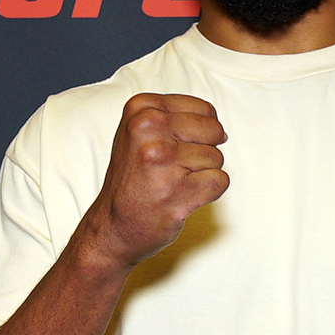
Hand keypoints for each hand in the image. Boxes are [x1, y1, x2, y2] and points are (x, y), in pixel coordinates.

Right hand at [89, 93, 228, 266]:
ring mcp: (161, 159)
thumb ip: (176, 118)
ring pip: (217, 157)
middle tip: (174, 169)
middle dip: (203, 151)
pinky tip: (181, 197)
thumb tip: (221, 130)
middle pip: (213, 131)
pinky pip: (219, 181)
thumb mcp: (141, 133)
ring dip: (201, 174)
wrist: (113, 225)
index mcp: (141, 108)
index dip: (199, 132)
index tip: (173, 149)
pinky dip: (208, 193)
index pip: (205, 110)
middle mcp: (148, 128)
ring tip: (172, 184)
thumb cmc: (134, 178)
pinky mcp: (176, 189)